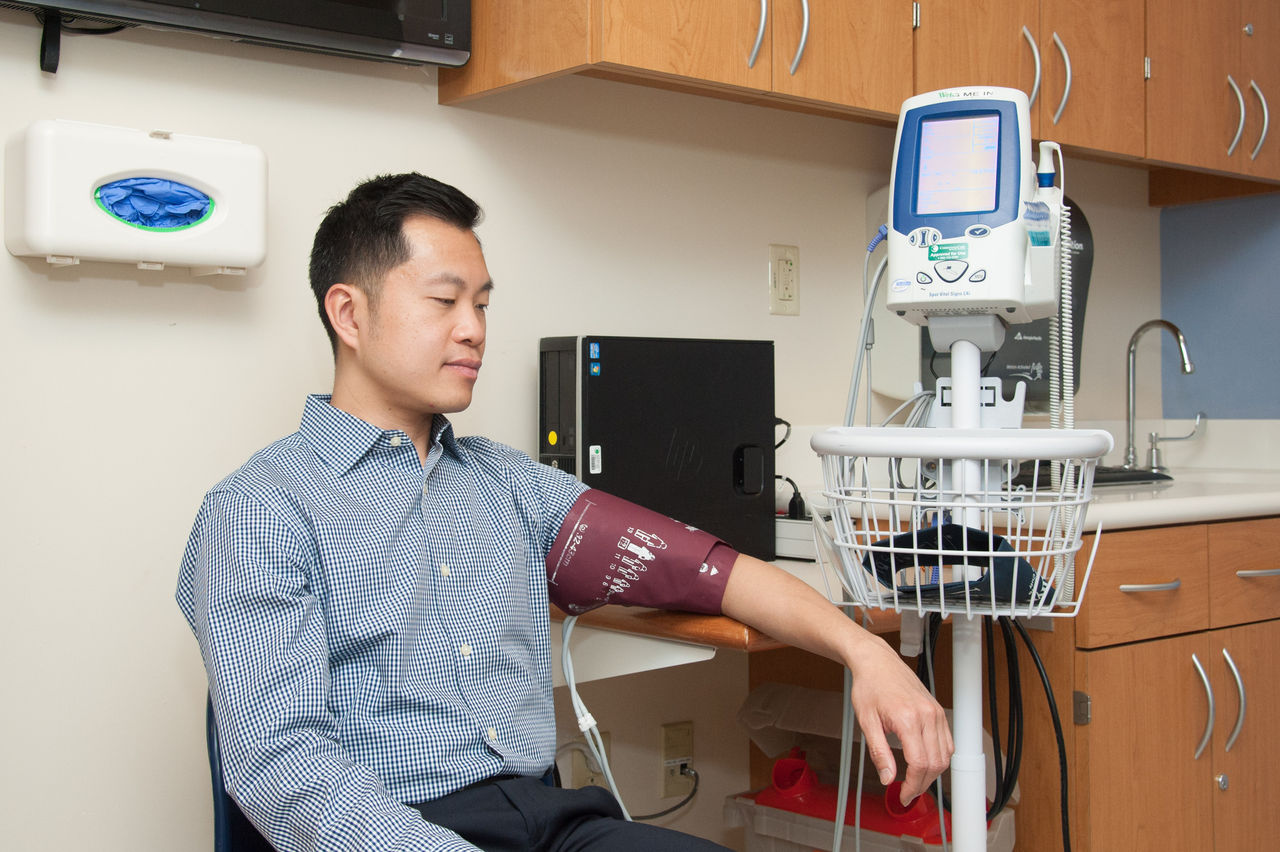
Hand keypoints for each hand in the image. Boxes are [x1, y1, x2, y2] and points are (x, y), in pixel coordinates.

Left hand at [845, 633, 952, 805]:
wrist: (877, 662)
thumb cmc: (869, 686)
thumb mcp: (866, 721)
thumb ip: (879, 752)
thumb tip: (888, 778)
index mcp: (908, 719)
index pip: (919, 764)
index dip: (913, 785)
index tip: (903, 795)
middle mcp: (927, 715)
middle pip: (935, 763)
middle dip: (922, 784)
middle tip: (907, 793)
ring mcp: (936, 712)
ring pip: (945, 755)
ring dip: (933, 773)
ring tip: (915, 781)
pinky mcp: (938, 711)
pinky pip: (948, 742)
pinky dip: (940, 757)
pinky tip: (926, 763)